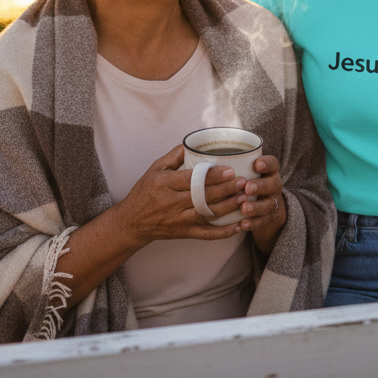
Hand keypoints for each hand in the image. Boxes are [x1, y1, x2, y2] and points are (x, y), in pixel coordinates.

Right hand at [118, 145, 242, 244]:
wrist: (132, 223)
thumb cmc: (144, 192)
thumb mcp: (154, 169)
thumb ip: (173, 156)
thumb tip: (192, 143)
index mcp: (165, 184)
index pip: (192, 179)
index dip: (212, 175)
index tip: (230, 170)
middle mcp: (172, 203)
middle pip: (203, 196)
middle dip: (226, 189)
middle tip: (243, 182)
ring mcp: (179, 220)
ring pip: (207, 214)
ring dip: (228, 207)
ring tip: (245, 198)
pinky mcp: (185, 233)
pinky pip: (207, 234)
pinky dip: (224, 232)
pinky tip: (239, 226)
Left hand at [235, 155, 286, 255]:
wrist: (267, 210)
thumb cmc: (250, 185)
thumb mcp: (248, 174)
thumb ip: (235, 168)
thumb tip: (208, 162)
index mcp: (269, 172)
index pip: (272, 164)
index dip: (266, 163)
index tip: (256, 164)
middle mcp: (273, 186)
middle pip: (272, 184)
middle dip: (260, 186)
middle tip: (247, 188)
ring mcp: (273, 203)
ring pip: (269, 205)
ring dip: (256, 207)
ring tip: (244, 208)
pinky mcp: (269, 219)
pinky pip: (264, 222)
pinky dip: (253, 223)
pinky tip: (243, 224)